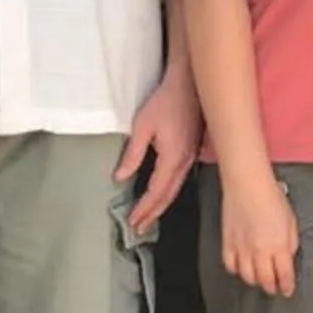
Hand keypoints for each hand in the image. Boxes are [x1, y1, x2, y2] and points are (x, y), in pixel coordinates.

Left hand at [120, 61, 202, 234]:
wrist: (189, 84)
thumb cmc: (165, 102)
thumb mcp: (142, 126)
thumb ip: (132, 154)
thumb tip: (120, 176)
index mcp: (172, 159)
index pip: (155, 192)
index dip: (143, 209)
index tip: (132, 222)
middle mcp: (184, 163)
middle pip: (168, 196)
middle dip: (153, 213)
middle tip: (140, 228)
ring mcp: (191, 157)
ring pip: (175, 189)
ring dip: (161, 205)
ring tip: (150, 217)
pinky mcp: (192, 150)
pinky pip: (180, 179)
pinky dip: (170, 192)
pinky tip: (165, 194)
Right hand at [221, 176, 299, 296]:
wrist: (248, 185)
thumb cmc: (272, 198)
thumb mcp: (291, 221)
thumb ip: (290, 243)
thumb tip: (288, 257)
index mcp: (279, 246)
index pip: (284, 275)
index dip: (286, 286)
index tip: (287, 290)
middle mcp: (260, 252)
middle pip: (265, 280)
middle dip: (271, 287)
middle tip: (274, 288)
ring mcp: (242, 249)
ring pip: (247, 277)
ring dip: (255, 281)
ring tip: (260, 279)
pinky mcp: (227, 243)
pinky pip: (231, 266)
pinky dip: (237, 270)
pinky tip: (242, 268)